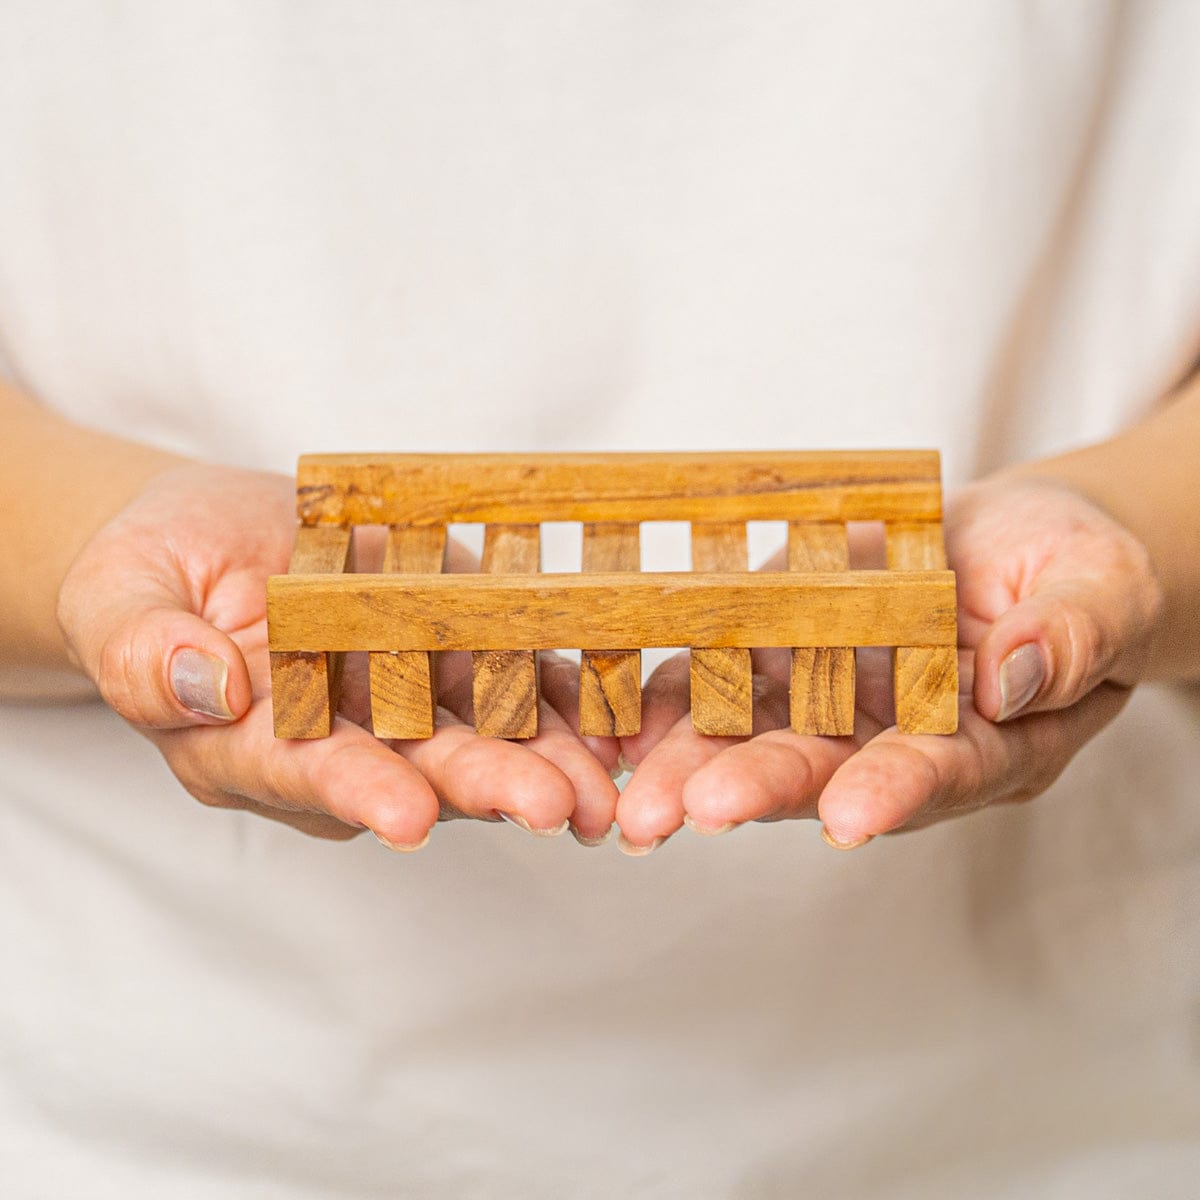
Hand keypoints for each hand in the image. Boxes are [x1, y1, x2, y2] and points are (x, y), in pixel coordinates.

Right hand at [56, 463, 618, 845]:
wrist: (216, 538)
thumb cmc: (151, 572)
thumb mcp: (120, 597)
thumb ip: (143, 651)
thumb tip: (199, 683)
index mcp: (256, 746)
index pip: (308, 776)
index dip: (359, 794)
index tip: (407, 813)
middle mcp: (345, 740)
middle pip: (419, 770)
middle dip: (485, 788)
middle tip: (551, 807)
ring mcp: (408, 698)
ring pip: (484, 734)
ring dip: (548, 760)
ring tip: (603, 782)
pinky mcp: (457, 649)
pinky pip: (518, 677)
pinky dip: (567, 696)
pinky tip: (616, 716)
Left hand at [613, 476, 1163, 851]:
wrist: (1017, 539)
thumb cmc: (1080, 570)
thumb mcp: (1105, 591)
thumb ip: (1070, 637)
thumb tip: (1014, 679)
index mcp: (990, 742)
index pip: (942, 773)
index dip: (896, 792)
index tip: (847, 817)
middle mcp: (897, 734)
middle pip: (827, 769)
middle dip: (758, 789)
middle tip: (689, 813)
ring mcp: (835, 693)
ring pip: (759, 732)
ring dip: (694, 760)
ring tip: (636, 793)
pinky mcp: (787, 642)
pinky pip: (726, 674)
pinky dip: (674, 696)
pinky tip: (625, 719)